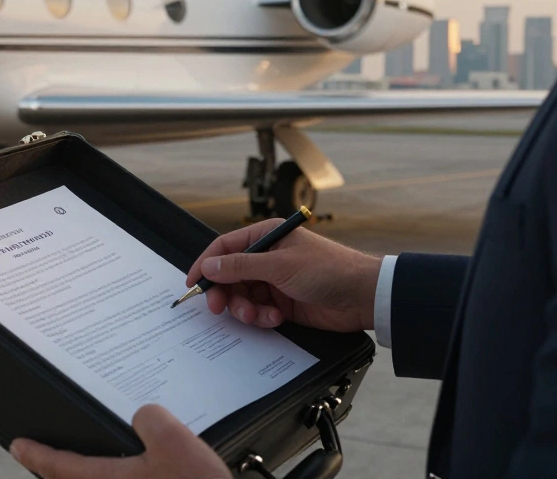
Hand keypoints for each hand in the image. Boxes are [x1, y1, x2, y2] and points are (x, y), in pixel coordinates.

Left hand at [10, 404, 229, 478]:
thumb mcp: (174, 440)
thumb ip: (149, 418)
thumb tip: (144, 418)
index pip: (59, 468)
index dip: (35, 454)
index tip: (18, 445)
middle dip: (59, 471)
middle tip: (49, 456)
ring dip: (93, 476)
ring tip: (97, 462)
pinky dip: (122, 478)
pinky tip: (141, 470)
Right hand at [185, 218, 381, 332]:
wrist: (363, 297)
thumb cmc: (328, 269)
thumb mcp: (280, 266)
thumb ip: (240, 267)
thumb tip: (209, 265)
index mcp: (267, 237)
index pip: (225, 248)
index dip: (206, 264)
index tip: (193, 283)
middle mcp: (268, 257)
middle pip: (230, 276)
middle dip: (225, 293)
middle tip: (219, 307)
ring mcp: (275, 281)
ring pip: (242, 297)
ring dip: (245, 309)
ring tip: (258, 316)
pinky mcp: (282, 303)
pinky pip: (258, 311)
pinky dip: (262, 318)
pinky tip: (276, 318)